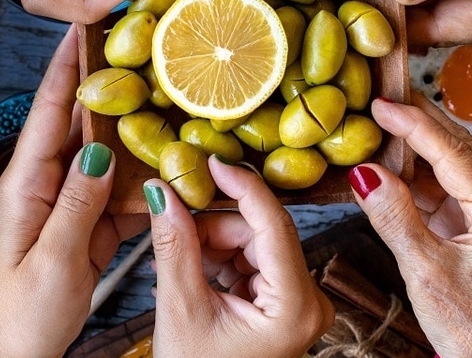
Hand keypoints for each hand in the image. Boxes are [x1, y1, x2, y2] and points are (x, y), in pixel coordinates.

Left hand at [0, 25, 147, 356]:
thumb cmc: (19, 317)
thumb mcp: (54, 259)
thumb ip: (79, 203)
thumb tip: (100, 151)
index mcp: (26, 185)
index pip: (48, 112)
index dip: (66, 67)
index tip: (83, 25)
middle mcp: (45, 186)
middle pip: (79, 125)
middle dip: (107, 86)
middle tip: (138, 49)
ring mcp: (65, 207)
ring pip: (104, 157)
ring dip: (132, 133)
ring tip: (165, 98)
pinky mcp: (84, 230)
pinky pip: (117, 195)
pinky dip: (141, 181)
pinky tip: (168, 167)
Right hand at [145, 158, 333, 357]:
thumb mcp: (180, 309)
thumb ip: (175, 245)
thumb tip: (162, 190)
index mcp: (296, 306)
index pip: (274, 224)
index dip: (241, 186)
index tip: (211, 161)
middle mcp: (310, 302)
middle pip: (261, 232)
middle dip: (214, 224)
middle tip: (174, 217)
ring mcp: (299, 304)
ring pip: (253, 243)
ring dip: (213, 241)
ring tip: (177, 256)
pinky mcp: (284, 304)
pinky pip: (252, 261)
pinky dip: (219, 258)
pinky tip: (193, 268)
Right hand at [351, 94, 471, 357]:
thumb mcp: (426, 274)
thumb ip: (395, 219)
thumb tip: (365, 174)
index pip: (453, 152)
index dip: (414, 124)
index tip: (381, 103)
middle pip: (455, 146)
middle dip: (416, 120)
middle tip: (378, 95)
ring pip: (446, 162)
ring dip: (411, 144)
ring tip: (374, 123)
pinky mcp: (470, 223)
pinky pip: (438, 185)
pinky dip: (410, 173)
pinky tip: (383, 164)